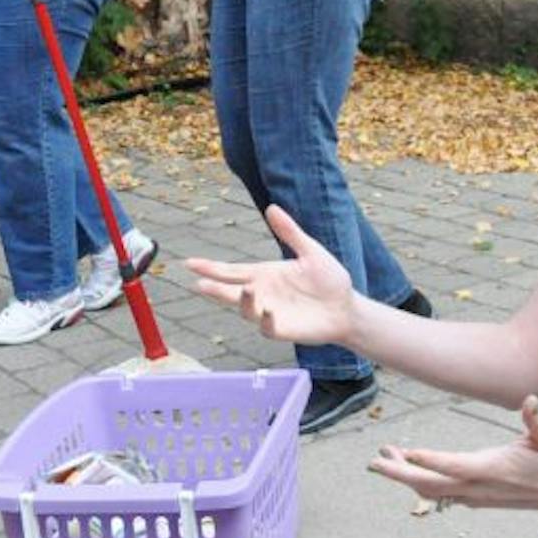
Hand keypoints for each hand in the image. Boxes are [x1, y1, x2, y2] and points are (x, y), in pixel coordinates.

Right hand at [186, 205, 357, 343]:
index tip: (190, 263)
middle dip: (213, 287)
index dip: (210, 267)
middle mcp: (261, 294)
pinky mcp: (281, 329)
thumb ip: (290, 232)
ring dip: (242, 301)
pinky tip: (269, 310)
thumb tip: (271, 207)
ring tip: (246, 289)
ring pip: (245, 310)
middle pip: (229, 291)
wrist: (347, 308)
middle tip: (199, 282)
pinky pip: (266, 327)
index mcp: (264, 274)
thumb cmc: (330, 280)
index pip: (231, 270)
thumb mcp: (310, 251)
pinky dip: (265, 318)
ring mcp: (269, 313)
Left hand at [366, 395, 537, 512]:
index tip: (409, 452)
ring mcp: (475, 496)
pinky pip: (439, 493)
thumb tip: (530, 400)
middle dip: (400, 474)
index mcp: (494, 470)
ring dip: (406, 475)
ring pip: (431, 491)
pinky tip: (408, 464)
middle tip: (374, 461)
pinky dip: (420, 480)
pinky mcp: (474, 497)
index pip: (456, 467)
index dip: (432, 461)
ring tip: (385, 456)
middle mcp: (479, 488)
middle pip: (431, 485)